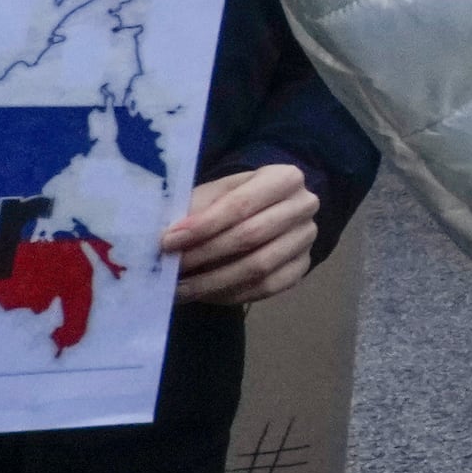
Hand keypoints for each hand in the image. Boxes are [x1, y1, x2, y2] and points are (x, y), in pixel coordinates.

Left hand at [165, 159, 321, 307]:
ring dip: (213, 282)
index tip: (168, 242)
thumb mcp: (213, 195)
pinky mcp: (303, 266)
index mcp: (284, 178)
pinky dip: (231, 294)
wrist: (264, 212)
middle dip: (205, 254)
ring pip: (259, 267)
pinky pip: (266, 288)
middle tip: (172, 268)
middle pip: (252, 236)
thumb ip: (193, 213)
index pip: (240, 204)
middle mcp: (305, 205)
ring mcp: (307, 238)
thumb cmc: (231, 201)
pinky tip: (205, 294)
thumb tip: (164, 240)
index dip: (203, 226)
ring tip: (180, 288)